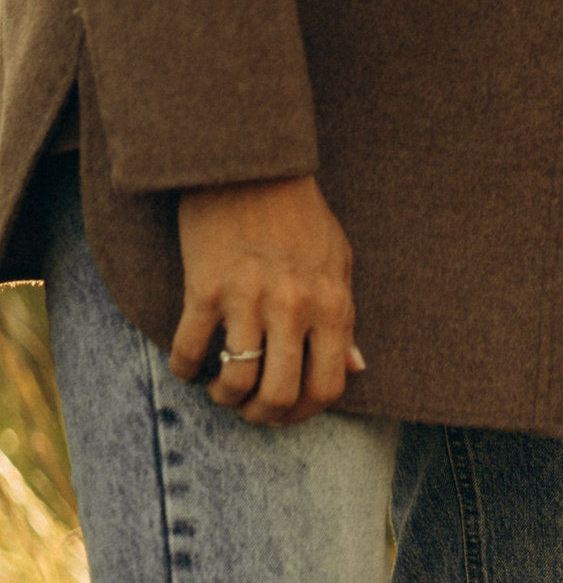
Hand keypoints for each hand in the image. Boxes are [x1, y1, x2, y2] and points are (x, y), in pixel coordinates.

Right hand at [170, 175, 362, 424]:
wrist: (250, 167)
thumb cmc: (299, 216)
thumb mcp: (338, 265)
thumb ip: (345, 321)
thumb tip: (356, 368)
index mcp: (333, 307)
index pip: (328, 386)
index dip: (306, 413)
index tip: (288, 413)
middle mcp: (294, 309)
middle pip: (280, 393)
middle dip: (262, 415)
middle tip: (250, 410)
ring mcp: (248, 300)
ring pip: (235, 380)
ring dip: (225, 396)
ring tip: (221, 389)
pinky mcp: (204, 288)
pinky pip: (189, 349)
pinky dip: (185, 368)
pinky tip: (189, 366)